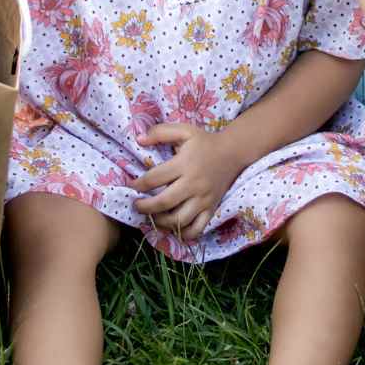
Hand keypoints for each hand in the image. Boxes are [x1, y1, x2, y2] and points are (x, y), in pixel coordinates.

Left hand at [131, 123, 242, 240]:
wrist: (233, 152)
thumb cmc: (205, 142)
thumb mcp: (184, 130)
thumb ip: (160, 132)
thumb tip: (138, 139)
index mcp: (185, 164)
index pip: (154, 178)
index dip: (138, 184)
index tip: (131, 186)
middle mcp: (194, 184)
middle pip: (164, 203)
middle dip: (145, 207)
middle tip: (136, 205)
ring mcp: (203, 199)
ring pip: (178, 220)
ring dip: (160, 222)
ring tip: (152, 216)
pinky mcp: (211, 209)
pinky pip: (196, 229)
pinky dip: (182, 233)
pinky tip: (172, 226)